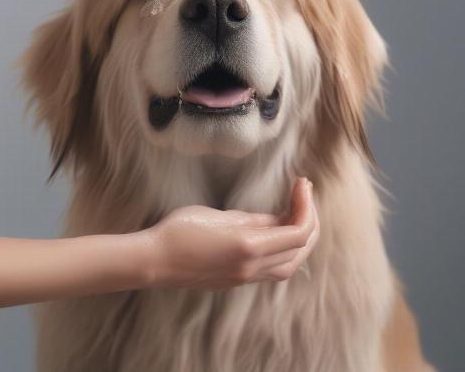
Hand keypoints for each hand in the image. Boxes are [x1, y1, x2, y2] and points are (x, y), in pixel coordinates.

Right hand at [145, 177, 319, 289]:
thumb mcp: (219, 215)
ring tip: (298, 213)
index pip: (298, 232)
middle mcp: (252, 267)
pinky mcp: (237, 280)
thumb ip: (253, 220)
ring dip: (301, 240)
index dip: (307, 206)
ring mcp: (245, 277)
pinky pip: (273, 269)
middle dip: (310, 221)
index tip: (302, 183)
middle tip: (305, 194)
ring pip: (290, 264)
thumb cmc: (180, 230)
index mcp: (249, 246)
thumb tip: (279, 219)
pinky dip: (285, 250)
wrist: (155, 260)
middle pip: (300, 250)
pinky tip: (278, 232)